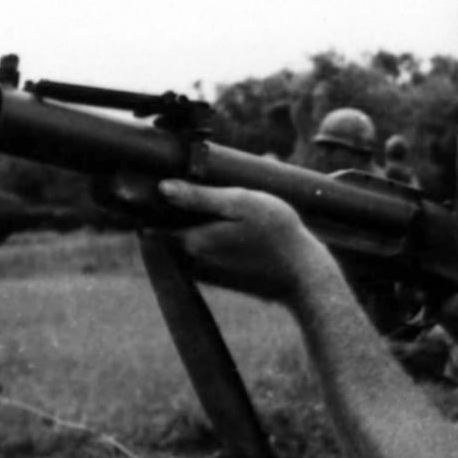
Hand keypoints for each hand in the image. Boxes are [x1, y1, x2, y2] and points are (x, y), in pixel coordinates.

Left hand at [158, 180, 326, 300]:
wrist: (303, 275)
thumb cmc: (277, 234)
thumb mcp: (240, 203)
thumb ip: (199, 197)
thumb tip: (163, 187)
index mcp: (191, 241)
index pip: (154, 217)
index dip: (162, 196)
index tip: (175, 181)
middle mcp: (192, 260)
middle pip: (173, 225)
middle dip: (186, 205)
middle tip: (211, 187)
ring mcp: (205, 270)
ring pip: (192, 236)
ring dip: (204, 219)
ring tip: (230, 206)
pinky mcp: (220, 276)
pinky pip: (207, 248)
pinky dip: (216, 234)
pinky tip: (240, 226)